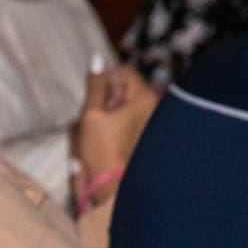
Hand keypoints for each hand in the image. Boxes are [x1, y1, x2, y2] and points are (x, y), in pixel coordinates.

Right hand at [70, 65, 157, 190]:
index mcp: (145, 98)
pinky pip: (133, 119)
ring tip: (103, 131)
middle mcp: (156, 107)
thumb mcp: (92, 116)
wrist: (115, 187)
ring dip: (113, 112)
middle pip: (127, 88)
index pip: (124, 71)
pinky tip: (112, 140)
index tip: (95, 100)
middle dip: (109, 98)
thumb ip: (95, 86)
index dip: (104, 81)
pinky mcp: (149, 136)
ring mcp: (154, 122)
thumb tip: (97, 60)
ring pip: (129, 104)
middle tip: (97, 118)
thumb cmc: (103, 152)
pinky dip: (120, 124)